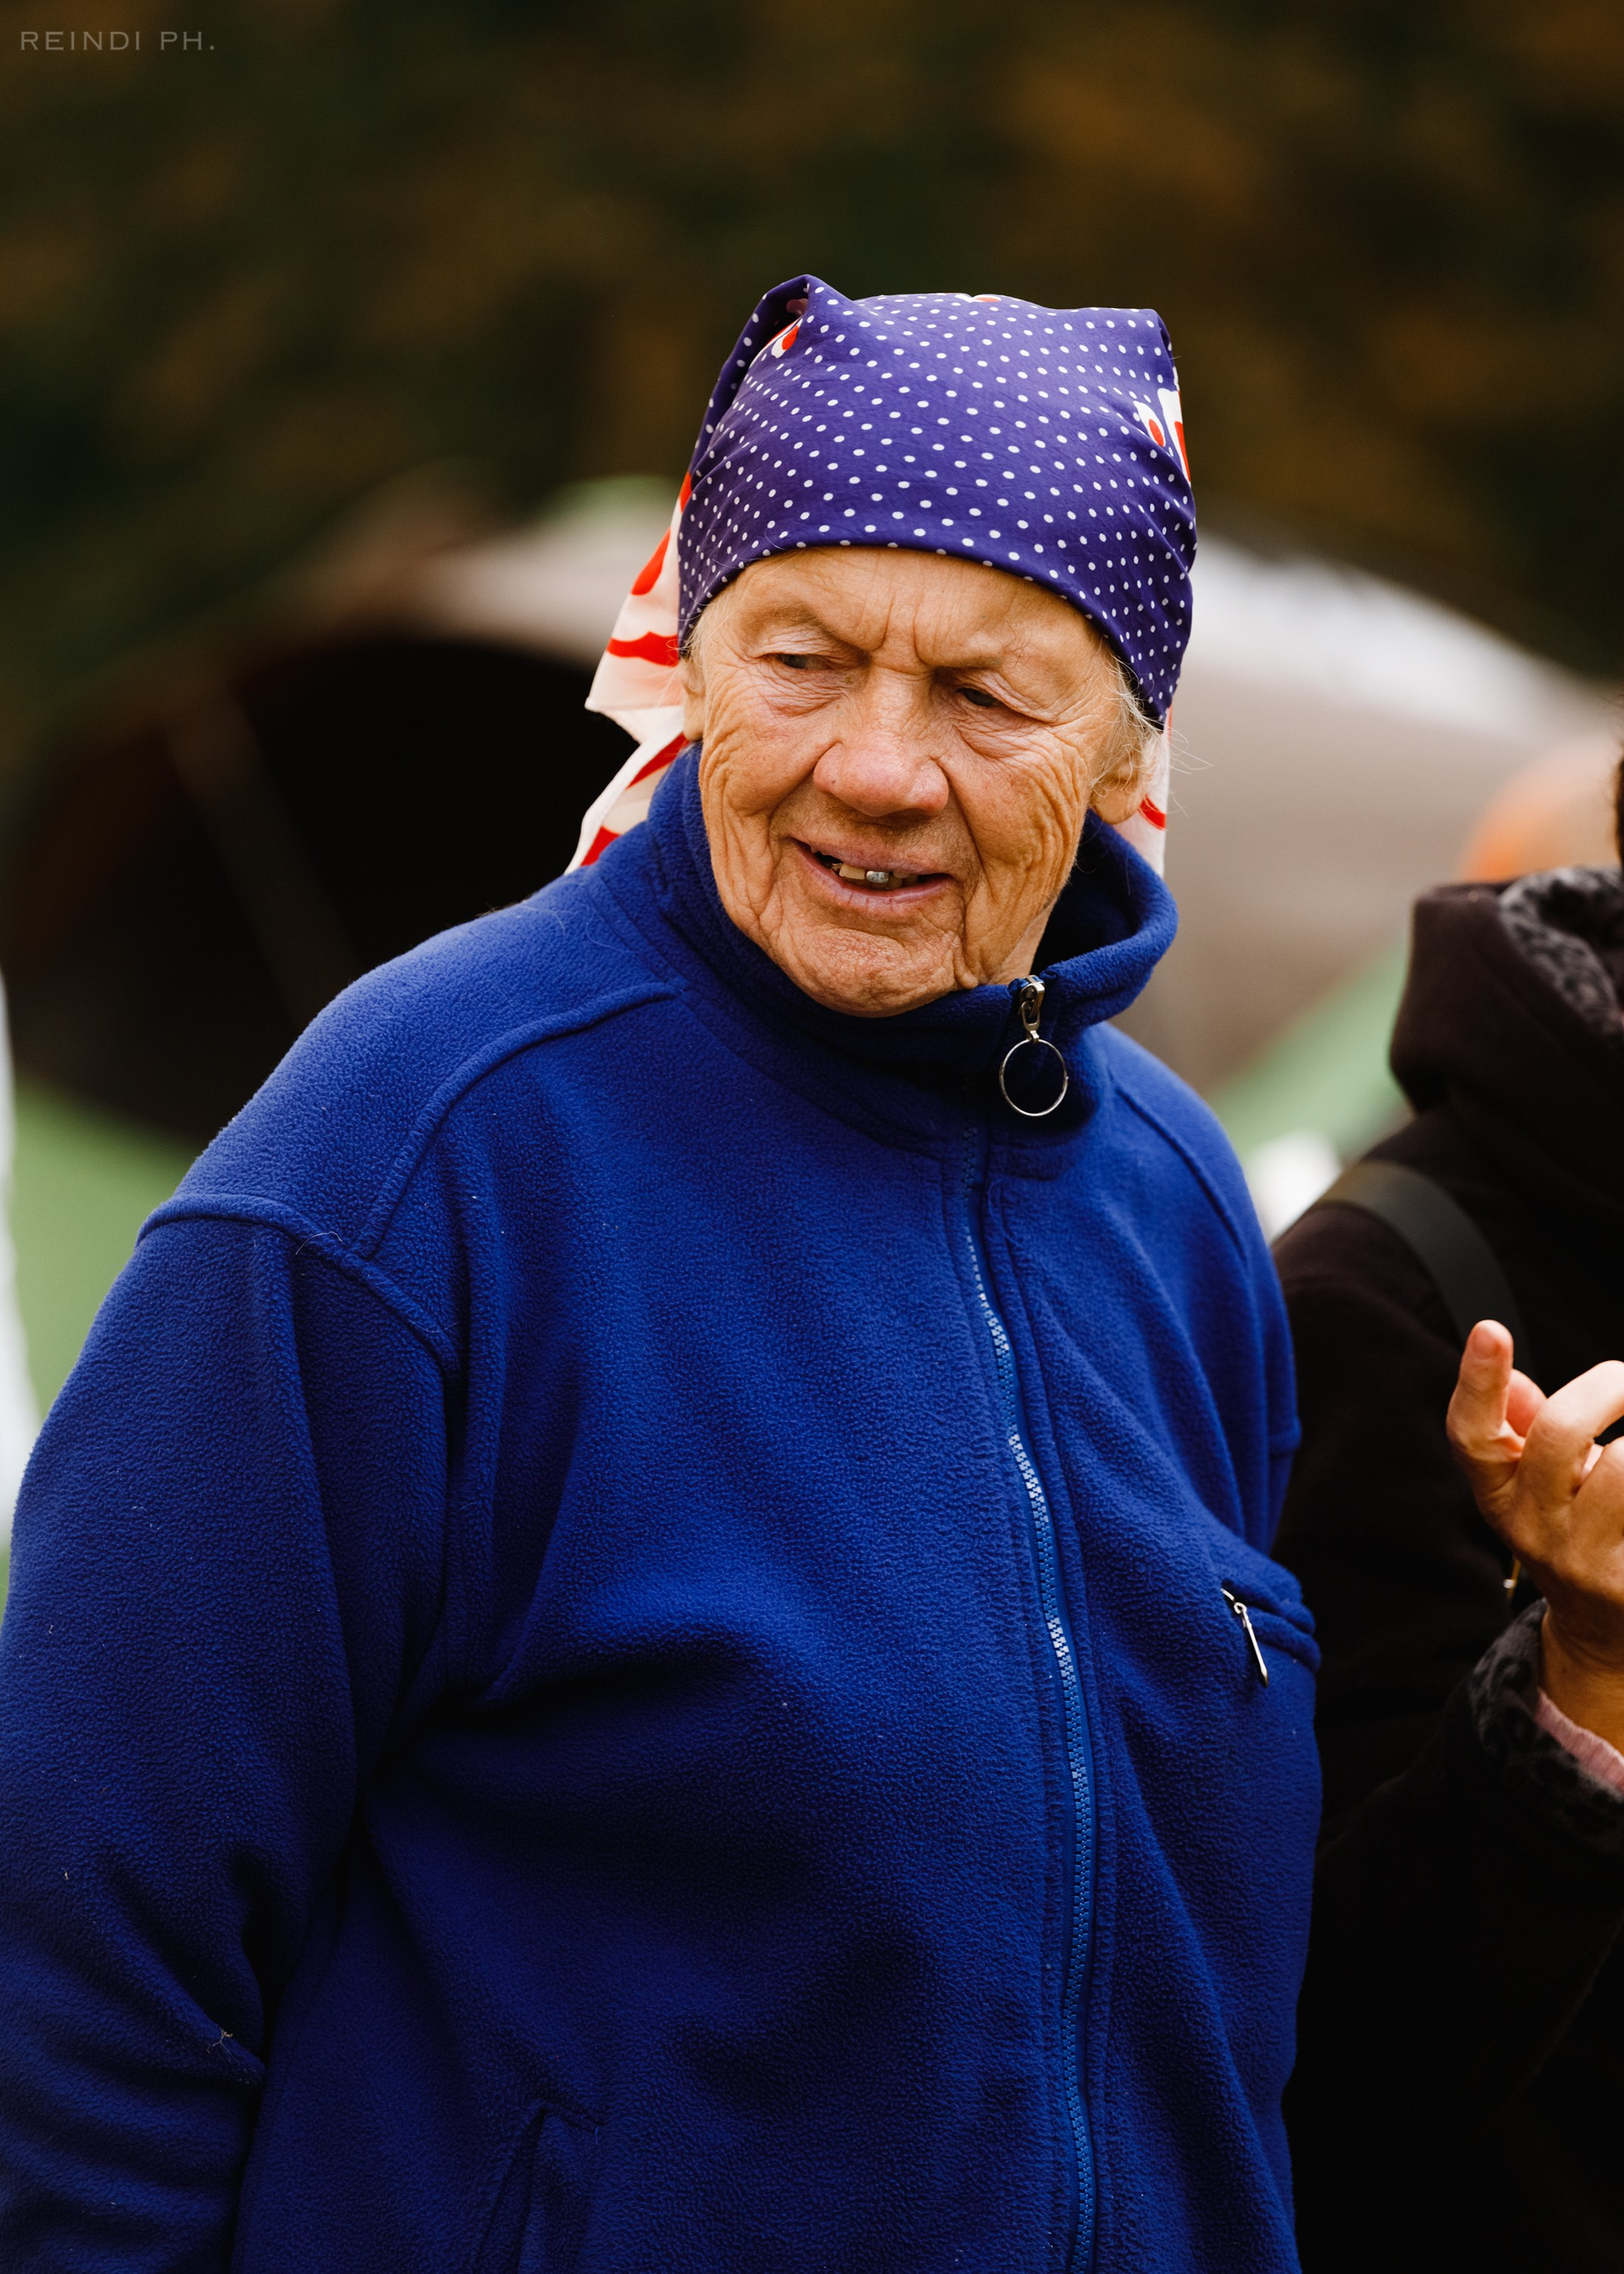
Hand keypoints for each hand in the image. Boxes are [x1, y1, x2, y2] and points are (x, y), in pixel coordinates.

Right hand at [1447, 1321, 1623, 1753]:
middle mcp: (1533, 1529)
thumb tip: (1513, 1381)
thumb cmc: (1575, 1530)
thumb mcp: (1536, 1483)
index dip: (1478, 1381)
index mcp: (1499, 1494)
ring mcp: (1587, 1561)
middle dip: (1607, 1386)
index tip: (1491, 1328)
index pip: (1472, 1435)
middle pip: (1558, 1434)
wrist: (1605, 1635)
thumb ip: (1520, 1428)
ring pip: (1623, 1466)